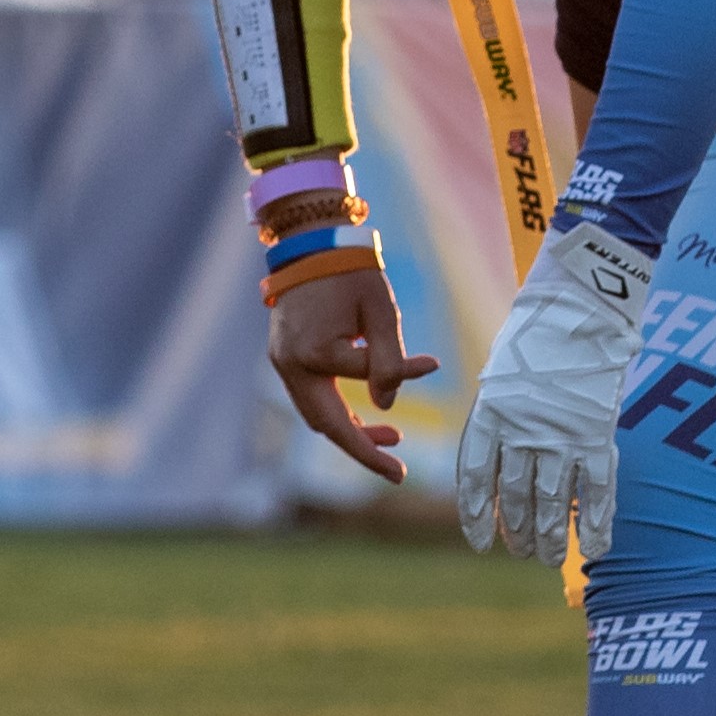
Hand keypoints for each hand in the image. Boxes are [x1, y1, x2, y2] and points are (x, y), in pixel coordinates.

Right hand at [267, 266, 438, 485]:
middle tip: (399, 472)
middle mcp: (291, 366)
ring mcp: (282, 364)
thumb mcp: (380, 310)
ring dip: (351, 430)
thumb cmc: (349, 272)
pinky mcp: (283, 358)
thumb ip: (388, 359)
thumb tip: (388, 406)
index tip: (433, 362)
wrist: (308, 244)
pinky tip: (364, 410)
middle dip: (364, 448)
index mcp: (315, 353)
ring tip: (392, 438)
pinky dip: (337, 408)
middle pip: (328, 425)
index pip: (368, 377)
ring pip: (317, 415)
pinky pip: (311, 396)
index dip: (403, 373)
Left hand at [459, 221, 649, 568]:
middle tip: (520, 550)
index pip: (477, 478)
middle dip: (516, 530)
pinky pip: (597, 489)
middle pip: (515, 497)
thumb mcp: (503, 373)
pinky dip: (597, 522)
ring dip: (550, 536)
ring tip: (546, 558)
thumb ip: (500, 419)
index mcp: (490, 412)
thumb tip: (499, 465)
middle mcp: (522, 429)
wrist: (581, 301)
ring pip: (554, 502)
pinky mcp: (598, 431)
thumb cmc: (539, 333)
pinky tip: (594, 547)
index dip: (477, 515)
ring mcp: (562, 433)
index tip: (480, 542)